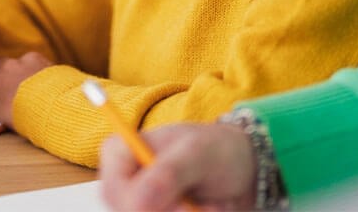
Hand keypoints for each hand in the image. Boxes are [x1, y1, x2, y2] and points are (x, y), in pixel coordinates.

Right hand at [0, 51, 52, 126]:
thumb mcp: (3, 118)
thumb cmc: (29, 121)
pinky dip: (28, 65)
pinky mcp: (31, 57)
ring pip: (4, 61)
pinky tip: (37, 74)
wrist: (55, 108)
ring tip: (19, 80)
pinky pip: (25, 58)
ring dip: (7, 69)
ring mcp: (14, 64)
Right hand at [99, 122, 255, 210]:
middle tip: (200, 206)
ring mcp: (141, 206)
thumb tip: (136, 202)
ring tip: (211, 206)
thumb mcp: (198, 152)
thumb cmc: (217, 150)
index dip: (137, 204)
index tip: (180, 204)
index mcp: (122, 153)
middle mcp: (126, 185)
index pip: (112, 190)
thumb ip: (168, 172)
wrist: (246, 172)